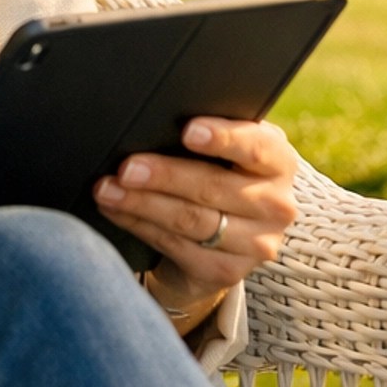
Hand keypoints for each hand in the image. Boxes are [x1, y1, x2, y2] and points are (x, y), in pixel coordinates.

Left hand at [94, 117, 297, 318]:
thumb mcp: (227, 150)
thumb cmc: (219, 171)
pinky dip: (139, 226)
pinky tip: (116, 211)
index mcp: (278, 162)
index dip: (223, 138)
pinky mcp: (228, 271)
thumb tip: (157, 114)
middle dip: (164, 175)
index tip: (188, 131)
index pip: (256, 147)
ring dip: (142, 204)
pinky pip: (176, 246)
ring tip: (108, 189)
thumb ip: (211, 133)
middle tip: (127, 167)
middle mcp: (276, 205)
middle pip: (213, 187)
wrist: (228, 235)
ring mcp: (256, 244)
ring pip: (191, 220)